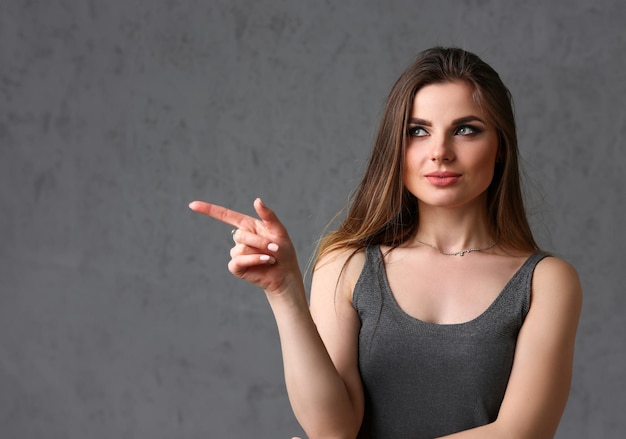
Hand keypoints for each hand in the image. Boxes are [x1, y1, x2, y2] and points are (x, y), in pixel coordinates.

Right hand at [188, 198, 302, 296]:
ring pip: (240, 248)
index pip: (225, 215)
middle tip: (274, 248)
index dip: (208, 209)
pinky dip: (254, 260)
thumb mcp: (278, 230)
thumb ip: (268, 215)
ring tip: (271, 257)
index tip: (192, 205)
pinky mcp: (236, 267)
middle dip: (259, 241)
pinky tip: (265, 261)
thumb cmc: (284, 251)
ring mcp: (237, 253)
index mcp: (248, 226)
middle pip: (240, 234)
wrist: (285, 275)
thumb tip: (256, 200)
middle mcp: (240, 238)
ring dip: (259, 252)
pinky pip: (238, 260)